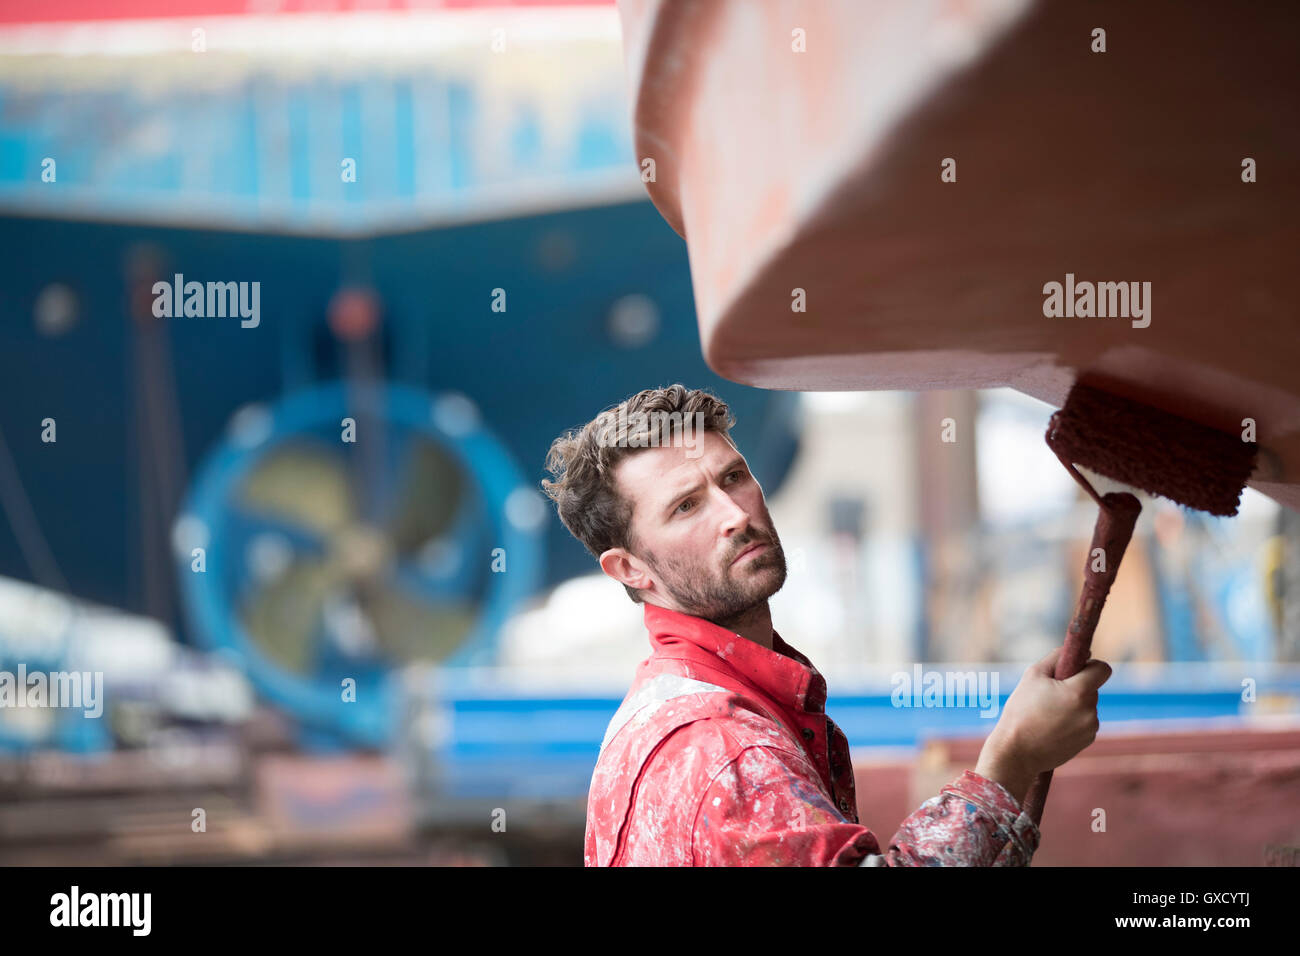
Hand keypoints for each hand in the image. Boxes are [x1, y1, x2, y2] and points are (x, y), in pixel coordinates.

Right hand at [975, 647, 1111, 803]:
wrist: (1016, 751)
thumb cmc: (1021, 710)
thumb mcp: (1033, 675)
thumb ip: (1057, 657)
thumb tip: (1083, 652)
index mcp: (1079, 692)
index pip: (1103, 669)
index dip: (1091, 665)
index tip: (1076, 669)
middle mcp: (1090, 710)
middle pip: (1091, 688)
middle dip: (1076, 686)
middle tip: (1050, 694)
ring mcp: (1090, 728)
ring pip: (1087, 706)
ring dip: (1074, 704)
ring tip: (1047, 713)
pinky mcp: (1087, 741)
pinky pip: (1084, 722)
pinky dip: (1073, 721)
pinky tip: (1052, 727)